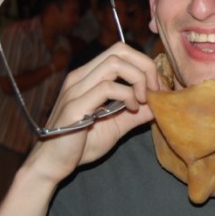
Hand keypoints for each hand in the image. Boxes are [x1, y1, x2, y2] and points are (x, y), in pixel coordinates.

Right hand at [25, 43, 160, 185]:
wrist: (53, 165)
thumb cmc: (81, 144)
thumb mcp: (117, 124)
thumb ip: (137, 112)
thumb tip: (161, 103)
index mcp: (88, 77)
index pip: (120, 51)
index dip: (144, 64)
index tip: (156, 86)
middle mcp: (80, 77)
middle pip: (120, 50)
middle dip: (145, 66)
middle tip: (155, 89)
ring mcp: (76, 89)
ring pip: (115, 63)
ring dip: (137, 79)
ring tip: (142, 99)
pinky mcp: (75, 105)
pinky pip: (107, 87)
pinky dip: (127, 95)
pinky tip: (131, 109)